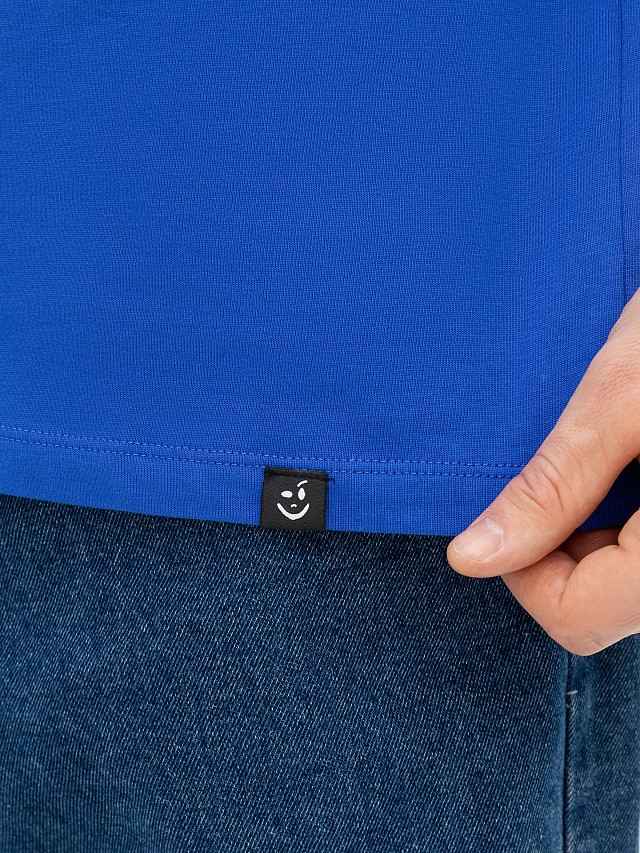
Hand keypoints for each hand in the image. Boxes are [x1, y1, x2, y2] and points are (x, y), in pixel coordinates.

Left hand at [446, 287, 639, 655]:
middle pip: (600, 603)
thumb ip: (553, 488)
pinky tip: (634, 458)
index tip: (520, 499)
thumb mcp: (624, 397)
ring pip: (625, 581)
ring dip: (597, 527)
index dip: (522, 567)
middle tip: (575, 462)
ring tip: (613, 452)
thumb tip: (470, 556)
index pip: (575, 617)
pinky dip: (626, 515)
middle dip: (563, 542)